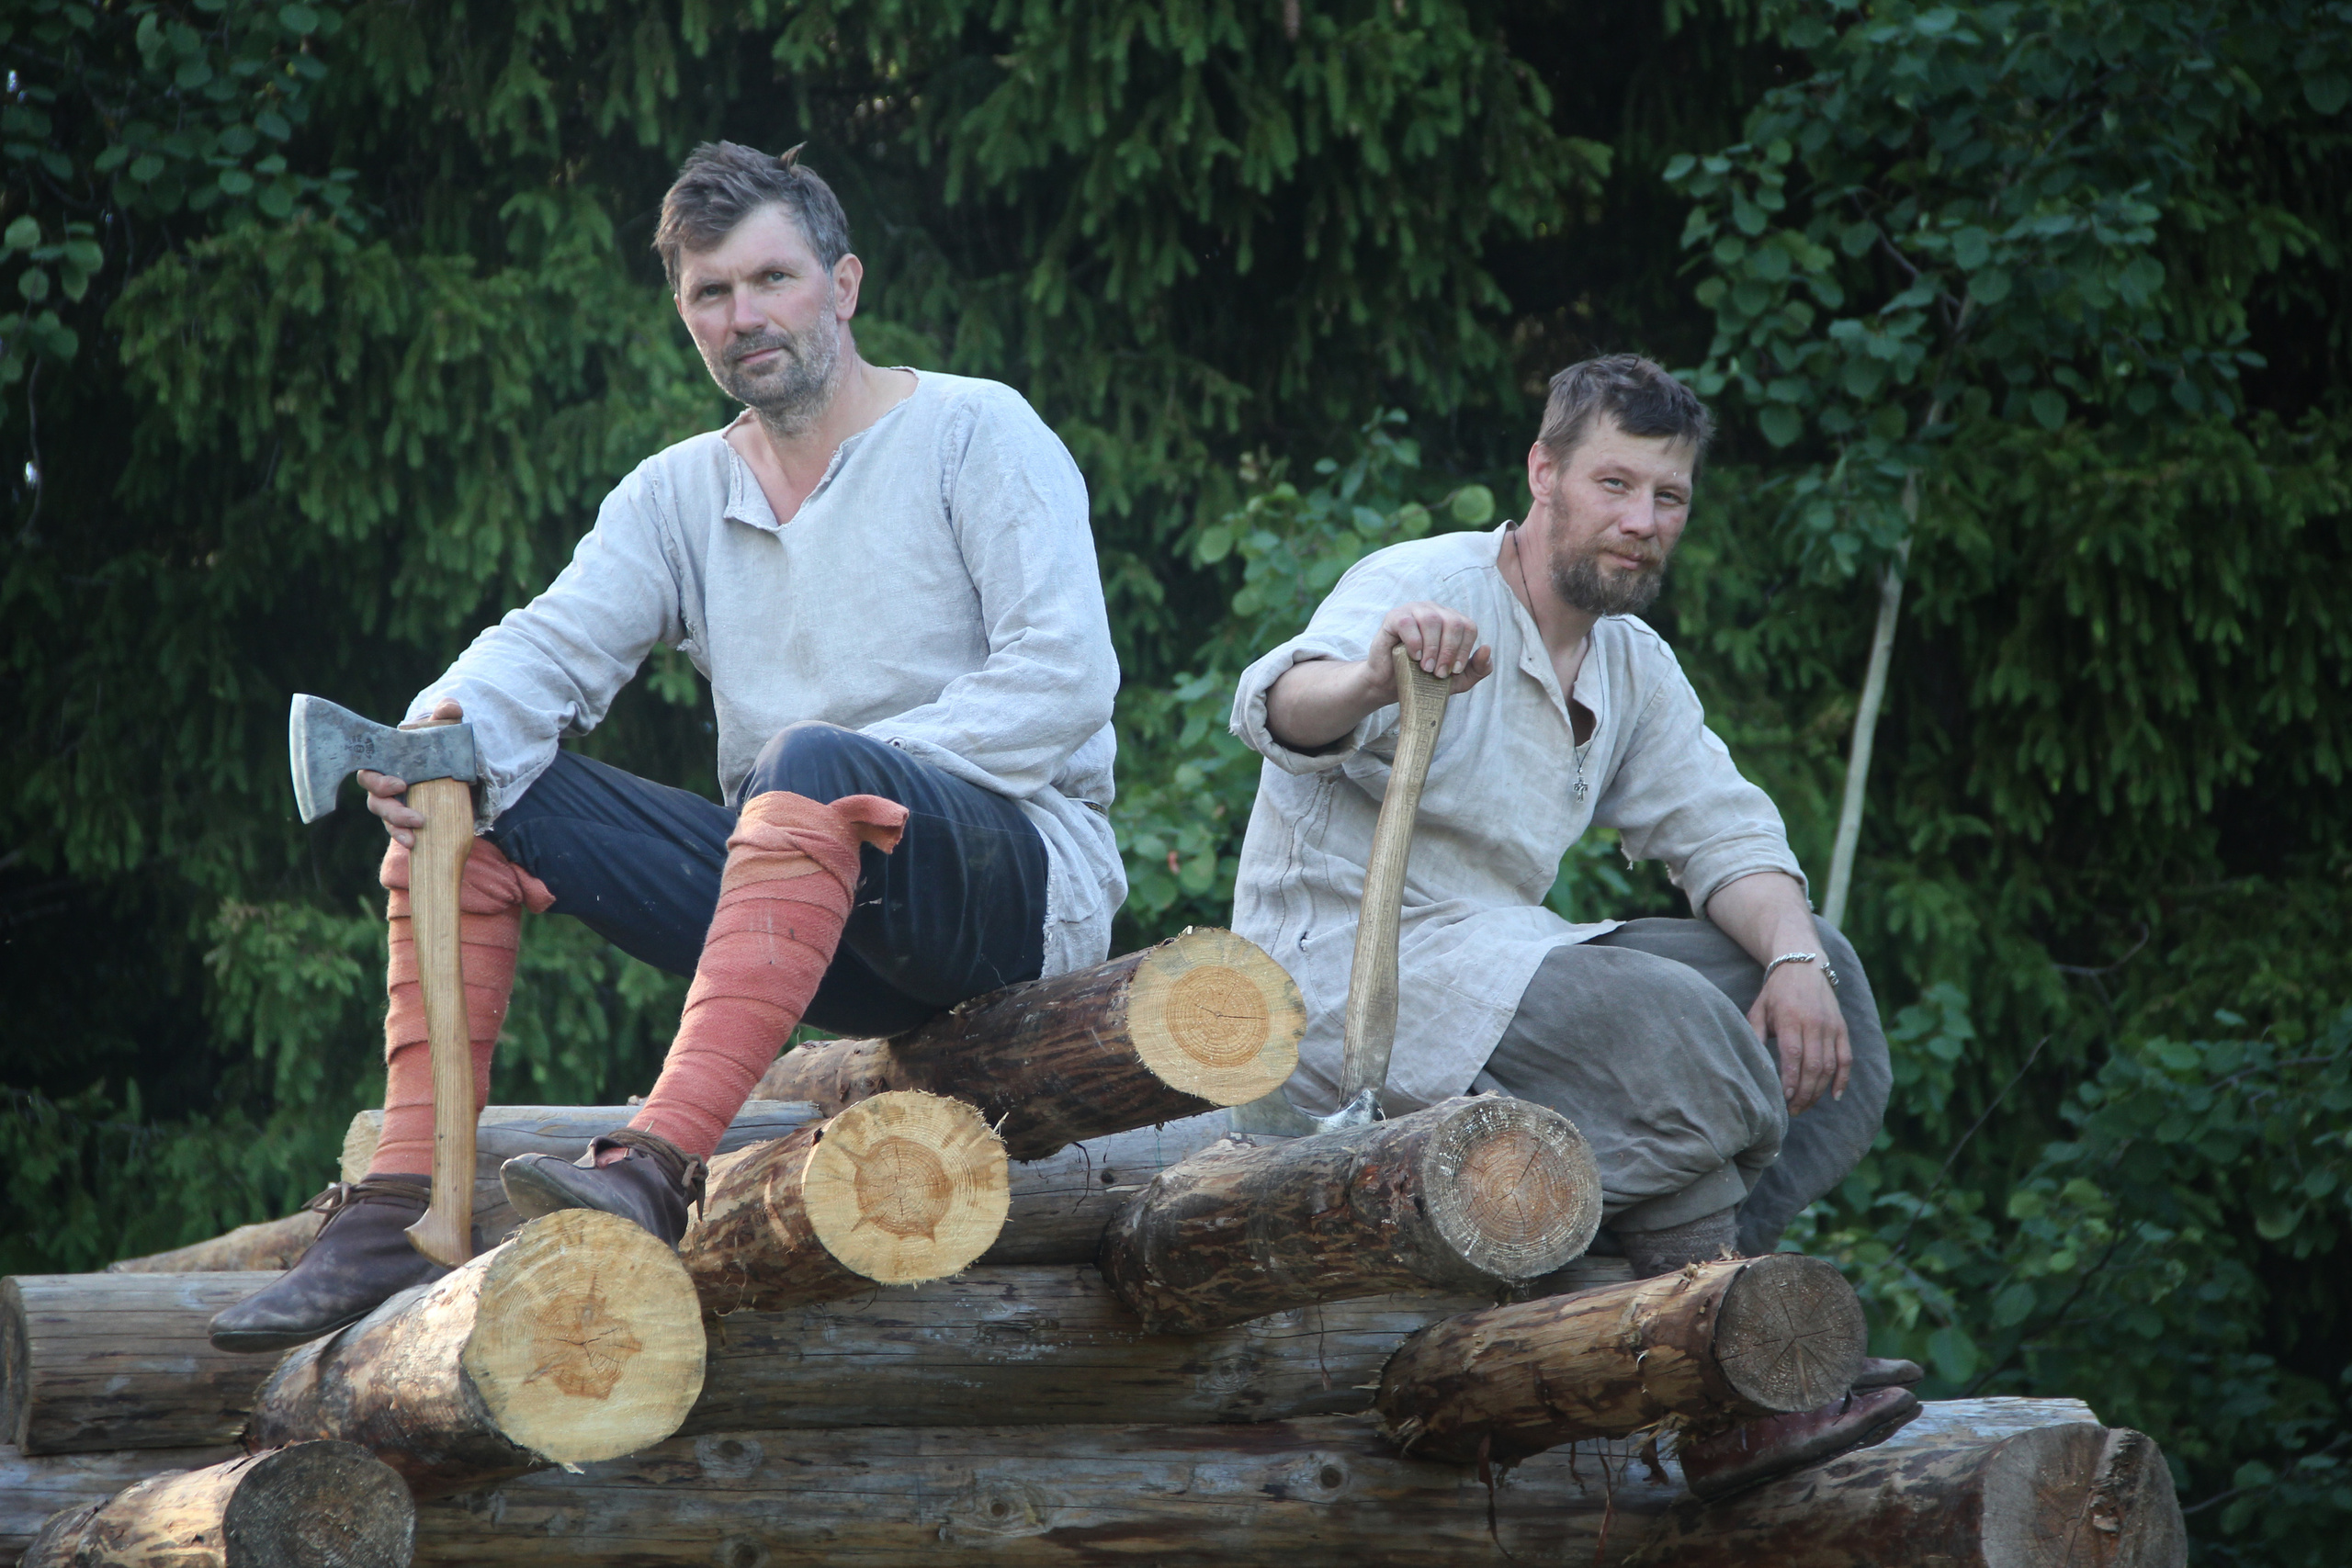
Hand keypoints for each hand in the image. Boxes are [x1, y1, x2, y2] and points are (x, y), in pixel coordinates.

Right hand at [359, 698, 462, 847]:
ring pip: (385, 817)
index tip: (400, 784)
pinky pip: (396, 830)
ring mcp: (393, 803)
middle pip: (375, 799)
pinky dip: (403, 837)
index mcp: (386, 762)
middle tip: (416, 815)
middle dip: (392, 809)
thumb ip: (446, 716)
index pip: (370, 772)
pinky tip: (414, 843)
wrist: (450, 767)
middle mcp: (383, 784)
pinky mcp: (404, 817)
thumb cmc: (436, 746)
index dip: (380, 781)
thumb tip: (451, 706)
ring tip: (417, 831)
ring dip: (398, 826)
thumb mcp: (443, 731)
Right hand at [1364, 602, 1494, 700]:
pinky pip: (1408, 623)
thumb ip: (1477, 668)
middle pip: (1453, 622)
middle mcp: (1435, 611)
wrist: (1389, 685)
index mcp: (1451, 621)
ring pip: (1431, 620)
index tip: (1454, 671)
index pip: (1468, 627)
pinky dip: (1414, 642)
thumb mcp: (1456, 680)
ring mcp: (1414, 610)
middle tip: (1439, 673)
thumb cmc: (1423, 679)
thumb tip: (1487, 648)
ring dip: (1432, 648)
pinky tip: (1413, 657)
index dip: (1464, 650)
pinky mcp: (1394, 617)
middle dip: (1449, 651)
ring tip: (1426, 668)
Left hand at [1750, 959, 1848, 1113]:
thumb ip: (1755, 1035)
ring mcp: (1831, 1027)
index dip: (1791, 1079)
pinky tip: (1834, 1096)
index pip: (1793, 1055)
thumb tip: (1752, 1064)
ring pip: (1830, 1066)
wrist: (1803, 966)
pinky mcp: (1842, 1029)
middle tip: (1793, 1110)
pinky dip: (1842, 1079)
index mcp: (1791, 1018)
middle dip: (1804, 1092)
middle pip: (1813, 1065)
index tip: (1784, 1097)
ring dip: (1818, 1090)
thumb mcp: (1758, 1009)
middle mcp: (1814, 1023)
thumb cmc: (1775, 992)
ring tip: (1804, 1106)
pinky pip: (1846, 1058)